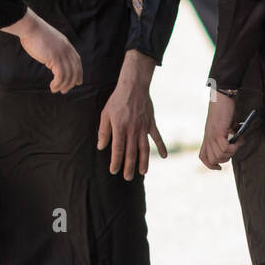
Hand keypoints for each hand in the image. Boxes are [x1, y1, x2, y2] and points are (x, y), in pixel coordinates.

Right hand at [2, 8, 82, 92]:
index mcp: (66, 44)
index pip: (77, 61)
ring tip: (55, 90)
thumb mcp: (48, 42)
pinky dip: (58, 83)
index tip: (78, 82)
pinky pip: (61, 75)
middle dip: (71, 82)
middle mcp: (67, 49)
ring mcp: (62, 53)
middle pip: (75, 69)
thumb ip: (53, 50)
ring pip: (68, 74)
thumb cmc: (33, 34)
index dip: (79, 72)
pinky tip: (52, 87)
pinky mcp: (55, 58)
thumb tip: (51, 60)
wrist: (30, 27)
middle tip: (64, 91)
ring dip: (63, 85)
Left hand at [97, 50, 166, 179]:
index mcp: (120, 128)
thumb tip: (101, 147)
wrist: (134, 86)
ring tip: (142, 173)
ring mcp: (143, 127)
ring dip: (143, 161)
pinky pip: (157, 137)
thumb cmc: (117, 100)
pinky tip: (164, 156)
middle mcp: (132, 130)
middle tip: (127, 178)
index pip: (117, 149)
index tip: (114, 171)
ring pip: (144, 148)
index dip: (116, 162)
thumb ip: (104, 131)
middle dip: (129, 166)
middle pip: (131, 152)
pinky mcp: (151, 123)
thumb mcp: (105, 114)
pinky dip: (161, 147)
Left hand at [199, 91, 240, 170]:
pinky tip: (238, 138)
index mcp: (208, 137)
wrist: (221, 97)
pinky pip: (225, 148)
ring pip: (220, 155)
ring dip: (232, 151)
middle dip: (226, 158)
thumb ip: (229, 135)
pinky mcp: (218, 132)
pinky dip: (234, 146)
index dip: (210, 165)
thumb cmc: (225, 109)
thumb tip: (237, 142)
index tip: (219, 168)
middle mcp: (208, 138)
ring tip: (238, 140)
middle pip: (213, 159)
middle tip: (235, 147)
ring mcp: (212, 136)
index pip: (203, 157)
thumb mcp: (226, 125)